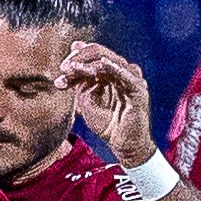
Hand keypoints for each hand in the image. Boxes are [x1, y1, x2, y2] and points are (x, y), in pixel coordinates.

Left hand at [56, 41, 156, 166]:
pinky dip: (111, 68)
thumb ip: (81, 86)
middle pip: (99, 53)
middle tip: (63, 67)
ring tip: (71, 68)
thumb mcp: (87, 103)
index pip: (92, 57)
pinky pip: (124, 74)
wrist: (125, 146)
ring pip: (108, 61)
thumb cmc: (108, 126)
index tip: (61, 69)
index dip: (76, 59)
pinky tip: (96, 66)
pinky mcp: (138, 90)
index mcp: (112, 74)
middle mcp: (123, 73)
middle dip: (79, 58)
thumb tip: (73, 70)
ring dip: (88, 64)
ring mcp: (132, 80)